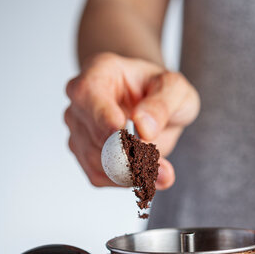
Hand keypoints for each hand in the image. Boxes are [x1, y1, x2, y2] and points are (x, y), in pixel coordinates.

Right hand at [64, 52, 199, 187]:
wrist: (152, 102)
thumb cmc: (159, 89)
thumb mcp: (176, 88)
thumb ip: (163, 104)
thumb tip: (143, 128)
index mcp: (99, 72)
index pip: (88, 94)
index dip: (104, 116)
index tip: (121, 129)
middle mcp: (81, 102)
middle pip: (94, 134)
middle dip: (129, 153)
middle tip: (160, 165)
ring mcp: (78, 130)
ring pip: (96, 161)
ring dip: (132, 171)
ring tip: (163, 171)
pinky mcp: (85, 155)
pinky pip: (101, 176)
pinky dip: (127, 181)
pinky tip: (150, 176)